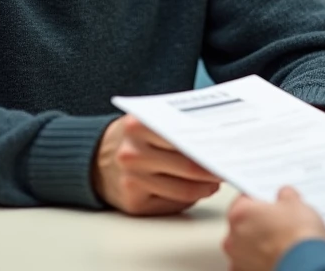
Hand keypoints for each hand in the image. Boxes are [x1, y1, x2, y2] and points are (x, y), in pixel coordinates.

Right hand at [92, 115, 221, 215]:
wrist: (93, 159)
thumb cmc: (131, 138)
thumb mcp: (147, 120)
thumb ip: (176, 123)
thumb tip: (216, 134)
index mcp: (138, 126)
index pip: (186, 137)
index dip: (212, 145)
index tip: (230, 148)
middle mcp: (133, 154)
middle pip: (189, 167)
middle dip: (215, 169)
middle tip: (231, 167)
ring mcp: (132, 181)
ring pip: (185, 191)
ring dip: (206, 188)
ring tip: (215, 181)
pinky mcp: (134, 204)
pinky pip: (173, 204)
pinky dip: (189, 198)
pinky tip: (197, 190)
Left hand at [223, 187, 324, 270]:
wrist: (305, 265)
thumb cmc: (297, 237)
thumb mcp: (296, 204)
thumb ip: (286, 195)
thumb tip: (285, 196)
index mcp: (240, 213)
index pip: (244, 199)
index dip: (259, 199)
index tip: (269, 202)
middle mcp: (233, 237)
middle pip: (242, 223)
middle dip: (257, 222)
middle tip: (278, 221)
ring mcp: (238, 259)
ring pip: (245, 245)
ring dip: (257, 242)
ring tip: (280, 242)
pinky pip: (249, 263)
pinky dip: (259, 260)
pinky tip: (276, 256)